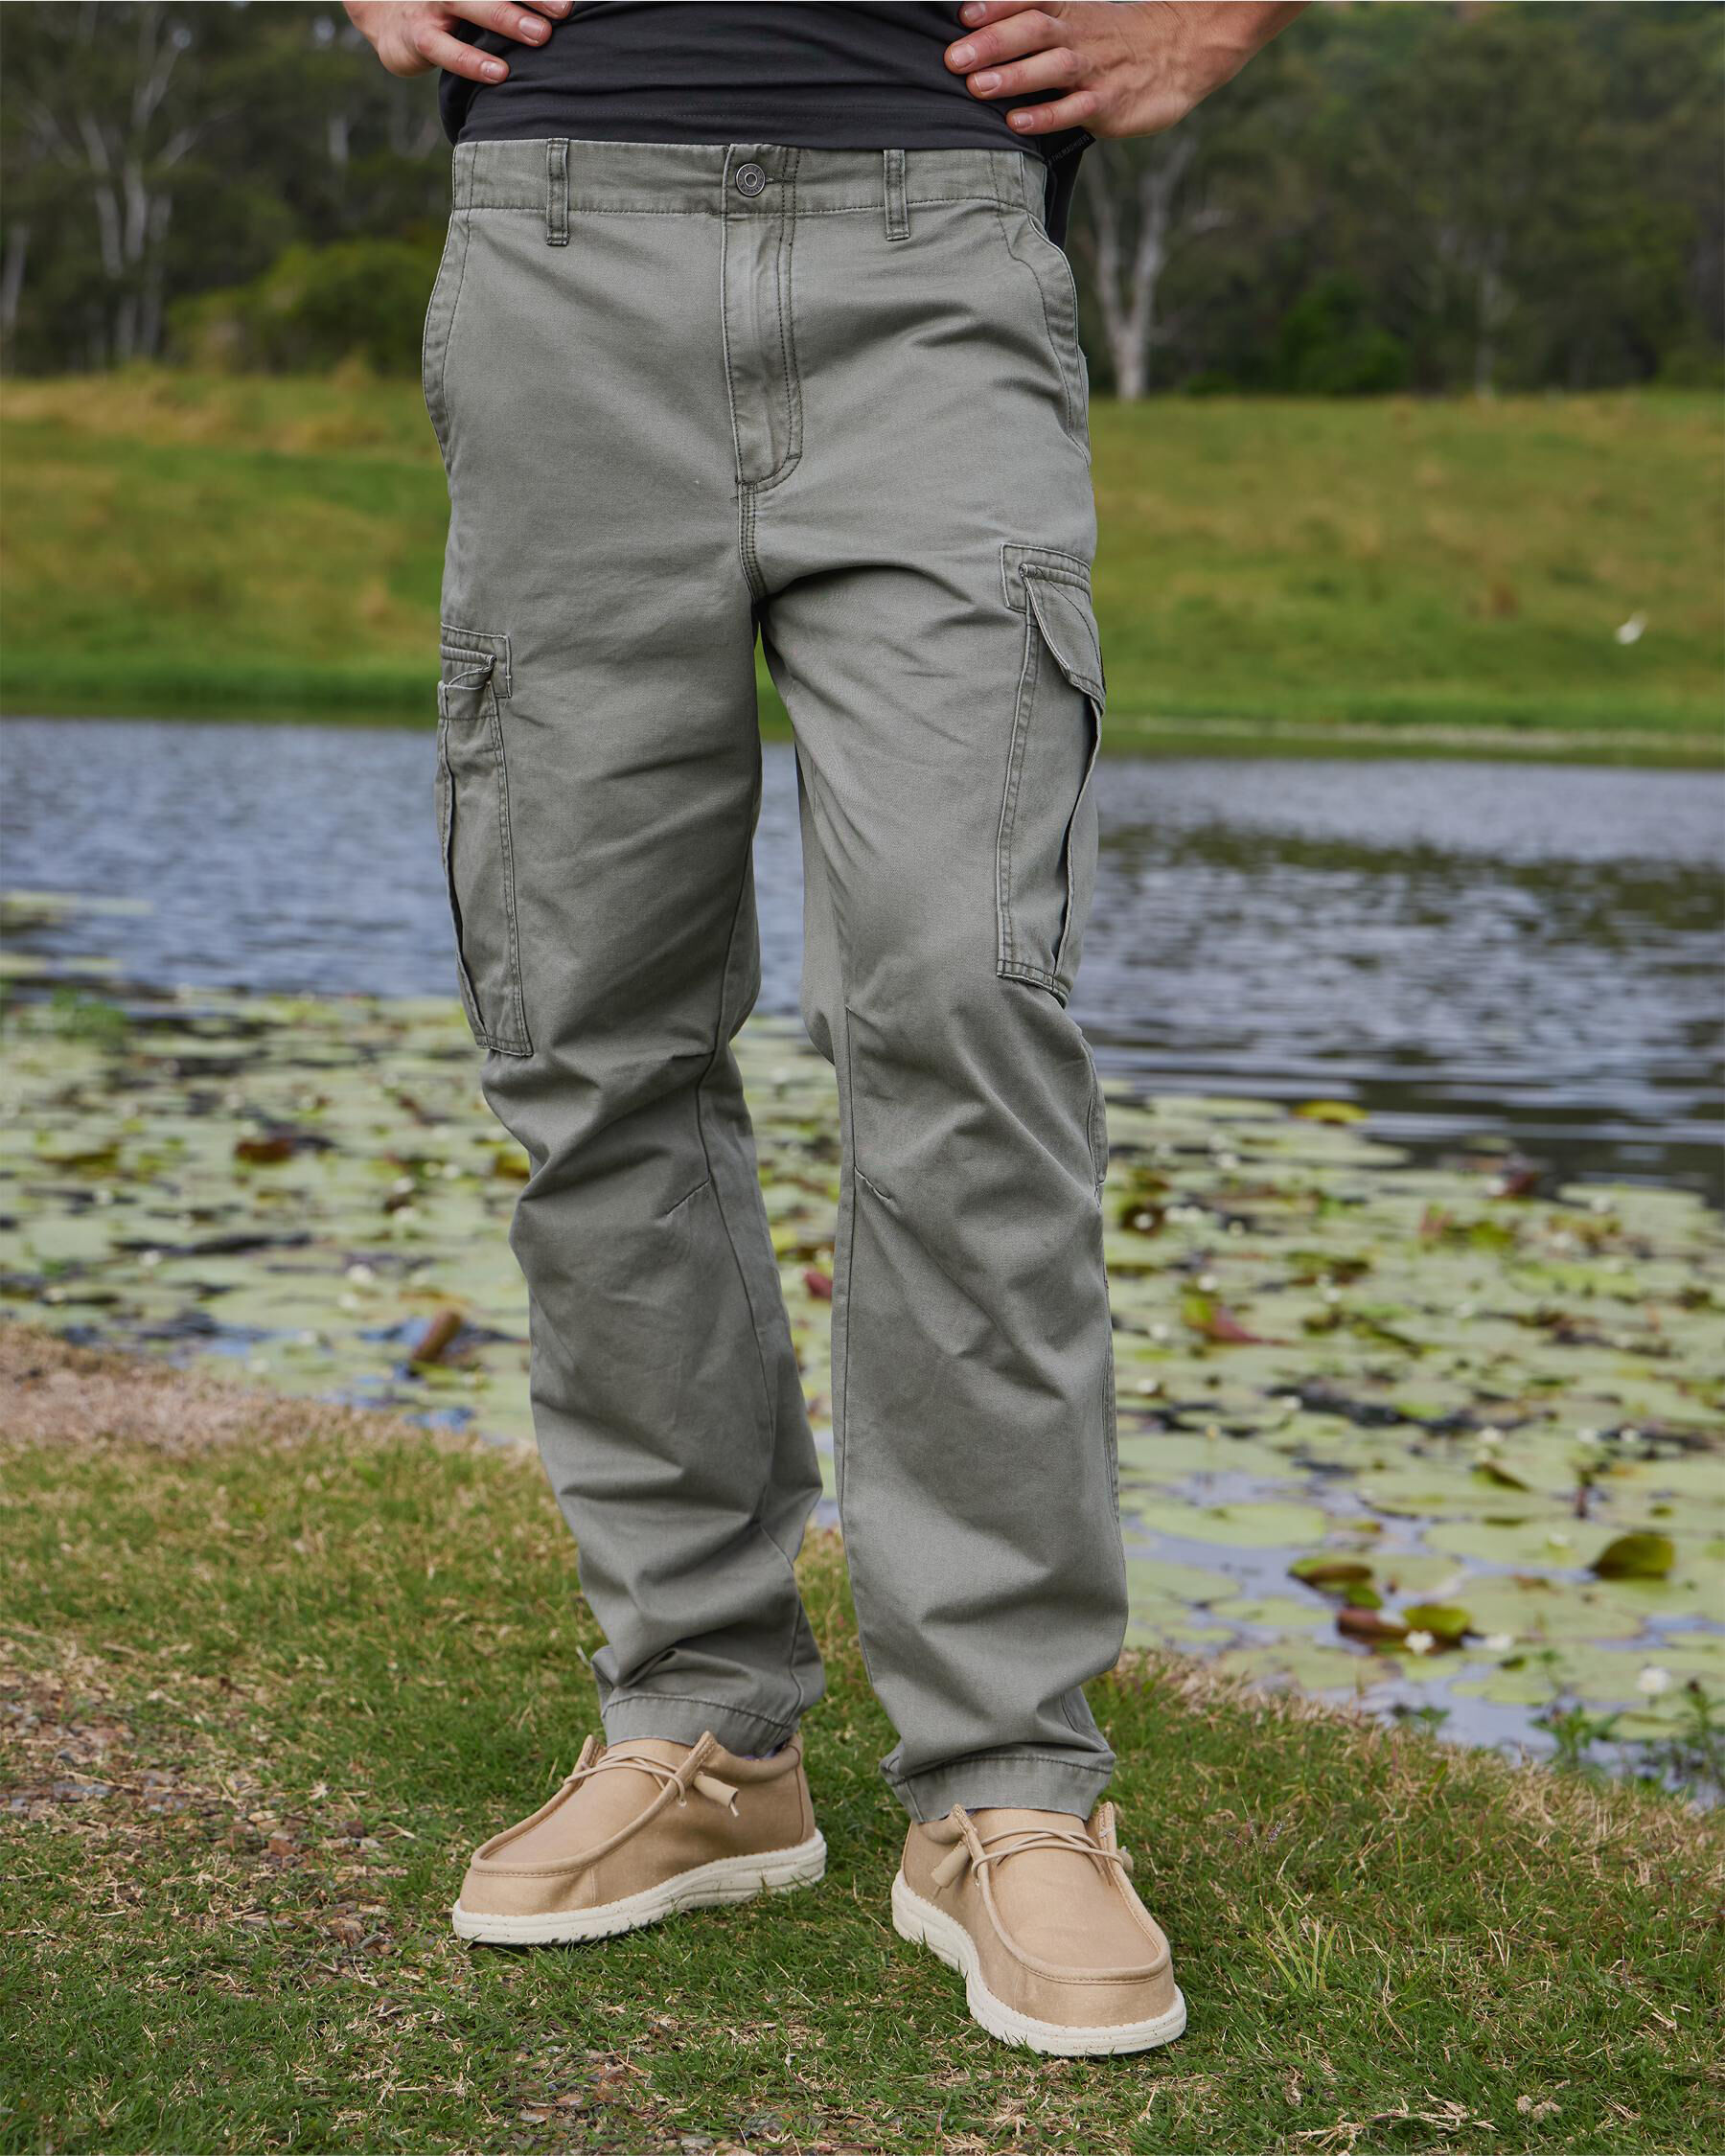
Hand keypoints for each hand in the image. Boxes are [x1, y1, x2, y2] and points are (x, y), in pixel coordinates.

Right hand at [344, 1, 570, 82]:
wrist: (383, 14)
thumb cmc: (446, 9)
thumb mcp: (474, 2)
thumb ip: (502, 4)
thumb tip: (559, 11)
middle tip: (564, 9)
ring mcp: (433, 5)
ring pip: (469, 5)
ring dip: (505, 18)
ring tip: (540, 34)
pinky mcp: (418, 36)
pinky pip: (444, 49)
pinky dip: (472, 61)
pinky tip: (500, 73)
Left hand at [944, 2, 1304, 139]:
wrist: (1184, 49)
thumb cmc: (1119, 40)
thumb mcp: (1081, 17)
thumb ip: (1039, 19)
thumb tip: (984, 30)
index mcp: (1070, 12)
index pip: (1029, 2)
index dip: (996, 7)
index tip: (964, 15)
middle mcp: (1079, 37)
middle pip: (1033, 31)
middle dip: (992, 43)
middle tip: (954, 56)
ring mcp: (1095, 71)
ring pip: (1051, 68)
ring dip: (1013, 76)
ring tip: (977, 85)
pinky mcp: (1109, 104)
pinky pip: (1073, 109)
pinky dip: (1044, 115)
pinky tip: (1017, 120)